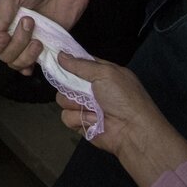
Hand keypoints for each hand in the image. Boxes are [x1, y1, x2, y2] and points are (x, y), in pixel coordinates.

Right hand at [0, 0, 123, 72]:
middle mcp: (11, 27)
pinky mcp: (48, 42)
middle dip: (14, 44)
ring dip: (25, 54)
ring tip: (38, 39)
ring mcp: (29, 36)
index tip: (3, 35)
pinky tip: (35, 62)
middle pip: (2, 53)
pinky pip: (34, 62)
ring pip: (16, 60)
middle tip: (28, 23)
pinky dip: (31, 66)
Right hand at [54, 52, 186, 186]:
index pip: (78, 62)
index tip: (53, 55)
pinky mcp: (80, 123)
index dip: (66, 60)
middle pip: (65, 80)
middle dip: (68, 84)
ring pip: (62, 98)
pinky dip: (78, 118)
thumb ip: (80, 64)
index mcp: (101, 73)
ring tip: (91, 108)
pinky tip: (92, 120)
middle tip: (78, 87)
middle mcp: (91, 89)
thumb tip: (60, 54)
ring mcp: (85, 106)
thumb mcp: (105, 73)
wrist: (133, 131)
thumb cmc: (124, 98)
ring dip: (75, 103)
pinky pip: (66, 116)